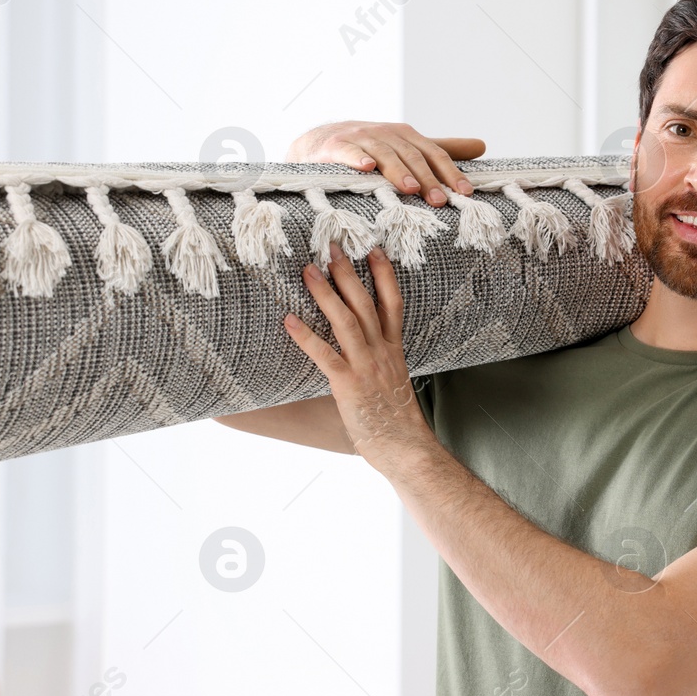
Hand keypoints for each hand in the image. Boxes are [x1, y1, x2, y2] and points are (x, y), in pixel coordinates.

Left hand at [283, 240, 434, 467]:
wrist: (407, 448)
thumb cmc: (399, 422)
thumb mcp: (394, 384)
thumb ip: (383, 365)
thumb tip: (368, 358)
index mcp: (394, 350)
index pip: (392, 303)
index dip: (384, 274)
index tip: (373, 250)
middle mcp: (381, 351)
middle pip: (364, 302)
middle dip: (347, 272)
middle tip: (331, 247)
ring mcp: (366, 366)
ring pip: (345, 320)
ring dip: (325, 293)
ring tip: (308, 270)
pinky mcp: (349, 384)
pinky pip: (324, 354)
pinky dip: (305, 336)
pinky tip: (289, 320)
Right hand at [285, 120, 484, 207]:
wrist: (319, 142)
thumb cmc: (369, 147)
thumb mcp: (406, 147)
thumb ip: (440, 149)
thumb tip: (481, 145)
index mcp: (406, 136)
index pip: (433, 154)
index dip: (450, 172)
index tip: (465, 192)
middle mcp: (386, 134)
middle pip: (411, 155)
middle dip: (427, 177)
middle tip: (440, 199)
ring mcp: (360, 138)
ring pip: (384, 154)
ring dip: (398, 170)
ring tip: (410, 188)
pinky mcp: (335, 147)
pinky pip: (348, 152)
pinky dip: (357, 158)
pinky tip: (367, 168)